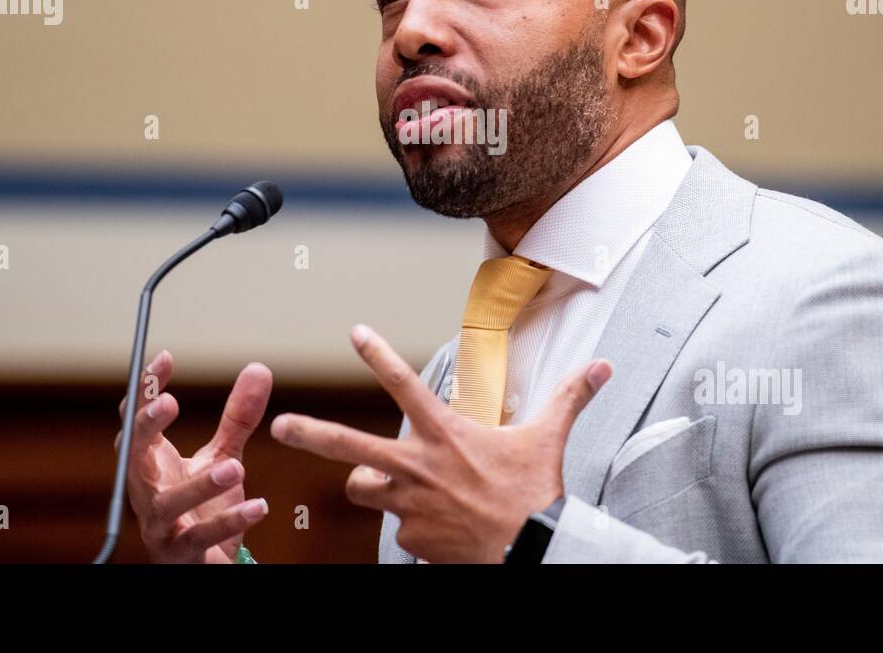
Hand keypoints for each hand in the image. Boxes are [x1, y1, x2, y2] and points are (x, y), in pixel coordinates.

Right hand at [117, 349, 272, 562]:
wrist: (203, 562)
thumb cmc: (202, 507)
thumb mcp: (222, 455)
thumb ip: (237, 418)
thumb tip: (259, 368)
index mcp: (150, 462)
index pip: (137, 419)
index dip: (145, 389)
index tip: (166, 358)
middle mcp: (147, 490)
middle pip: (131, 455)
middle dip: (144, 428)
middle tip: (168, 403)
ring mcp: (160, 524)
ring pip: (167, 503)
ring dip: (199, 484)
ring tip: (234, 465)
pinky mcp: (181, 553)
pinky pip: (201, 538)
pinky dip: (229, 522)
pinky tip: (258, 507)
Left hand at [270, 324, 611, 562]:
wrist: (531, 550)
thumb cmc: (535, 491)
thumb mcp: (549, 437)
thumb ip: (571, 397)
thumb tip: (603, 367)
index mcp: (445, 433)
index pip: (404, 384)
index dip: (377, 354)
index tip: (354, 331)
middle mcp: (417, 465)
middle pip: (348, 445)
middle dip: (310, 433)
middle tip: (279, 426)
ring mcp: (408, 505)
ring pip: (364, 490)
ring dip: (371, 486)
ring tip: (391, 487)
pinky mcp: (410, 540)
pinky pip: (398, 530)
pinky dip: (412, 527)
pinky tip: (439, 530)